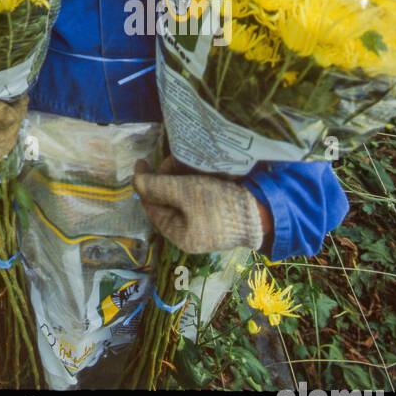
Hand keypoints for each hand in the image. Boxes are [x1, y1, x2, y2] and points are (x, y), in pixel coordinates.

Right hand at [0, 84, 26, 161]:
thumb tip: (15, 113)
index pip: (4, 135)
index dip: (17, 117)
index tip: (24, 98)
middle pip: (4, 145)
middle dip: (16, 125)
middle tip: (22, 103)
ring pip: (0, 150)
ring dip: (10, 132)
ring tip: (16, 111)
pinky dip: (2, 138)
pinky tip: (4, 122)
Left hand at [132, 155, 267, 254]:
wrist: (262, 209)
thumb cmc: (218, 203)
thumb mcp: (182, 192)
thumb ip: (155, 186)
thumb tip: (134, 179)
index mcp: (179, 235)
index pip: (151, 207)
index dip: (145, 183)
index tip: (143, 162)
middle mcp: (191, 232)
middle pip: (167, 200)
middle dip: (167, 177)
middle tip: (173, 159)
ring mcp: (205, 223)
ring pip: (182, 195)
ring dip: (181, 176)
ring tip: (186, 160)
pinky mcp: (218, 213)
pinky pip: (198, 195)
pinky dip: (195, 181)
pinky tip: (198, 168)